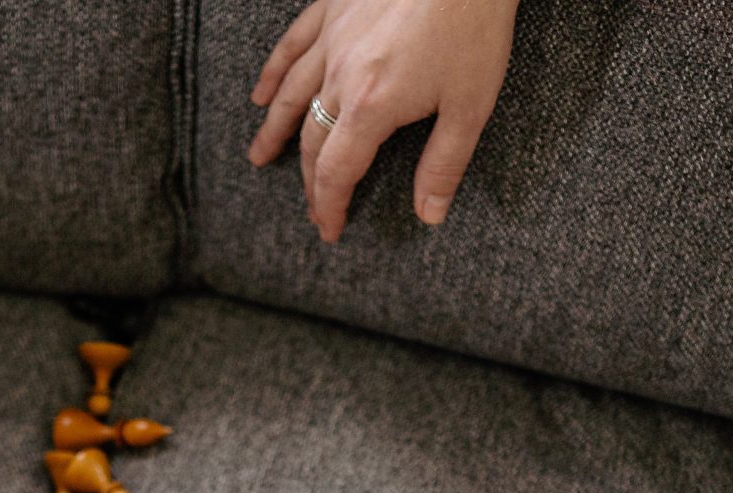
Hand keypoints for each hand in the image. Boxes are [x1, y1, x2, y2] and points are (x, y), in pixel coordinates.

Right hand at [248, 0, 520, 242]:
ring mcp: (332, 39)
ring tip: (260, 157)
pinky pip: (292, 46)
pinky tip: (261, 94)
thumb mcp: (471, 106)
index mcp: (371, 106)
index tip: (330, 229)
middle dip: (309, 180)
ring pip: (291, 95)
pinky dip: (273, 73)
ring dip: (274, 131)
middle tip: (313, 206)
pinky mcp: (333, 8)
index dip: (329, 206)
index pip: (336, 171)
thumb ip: (444, 164)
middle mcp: (341, 76)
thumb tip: (429, 214)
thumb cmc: (472, 27)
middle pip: (311, 140)